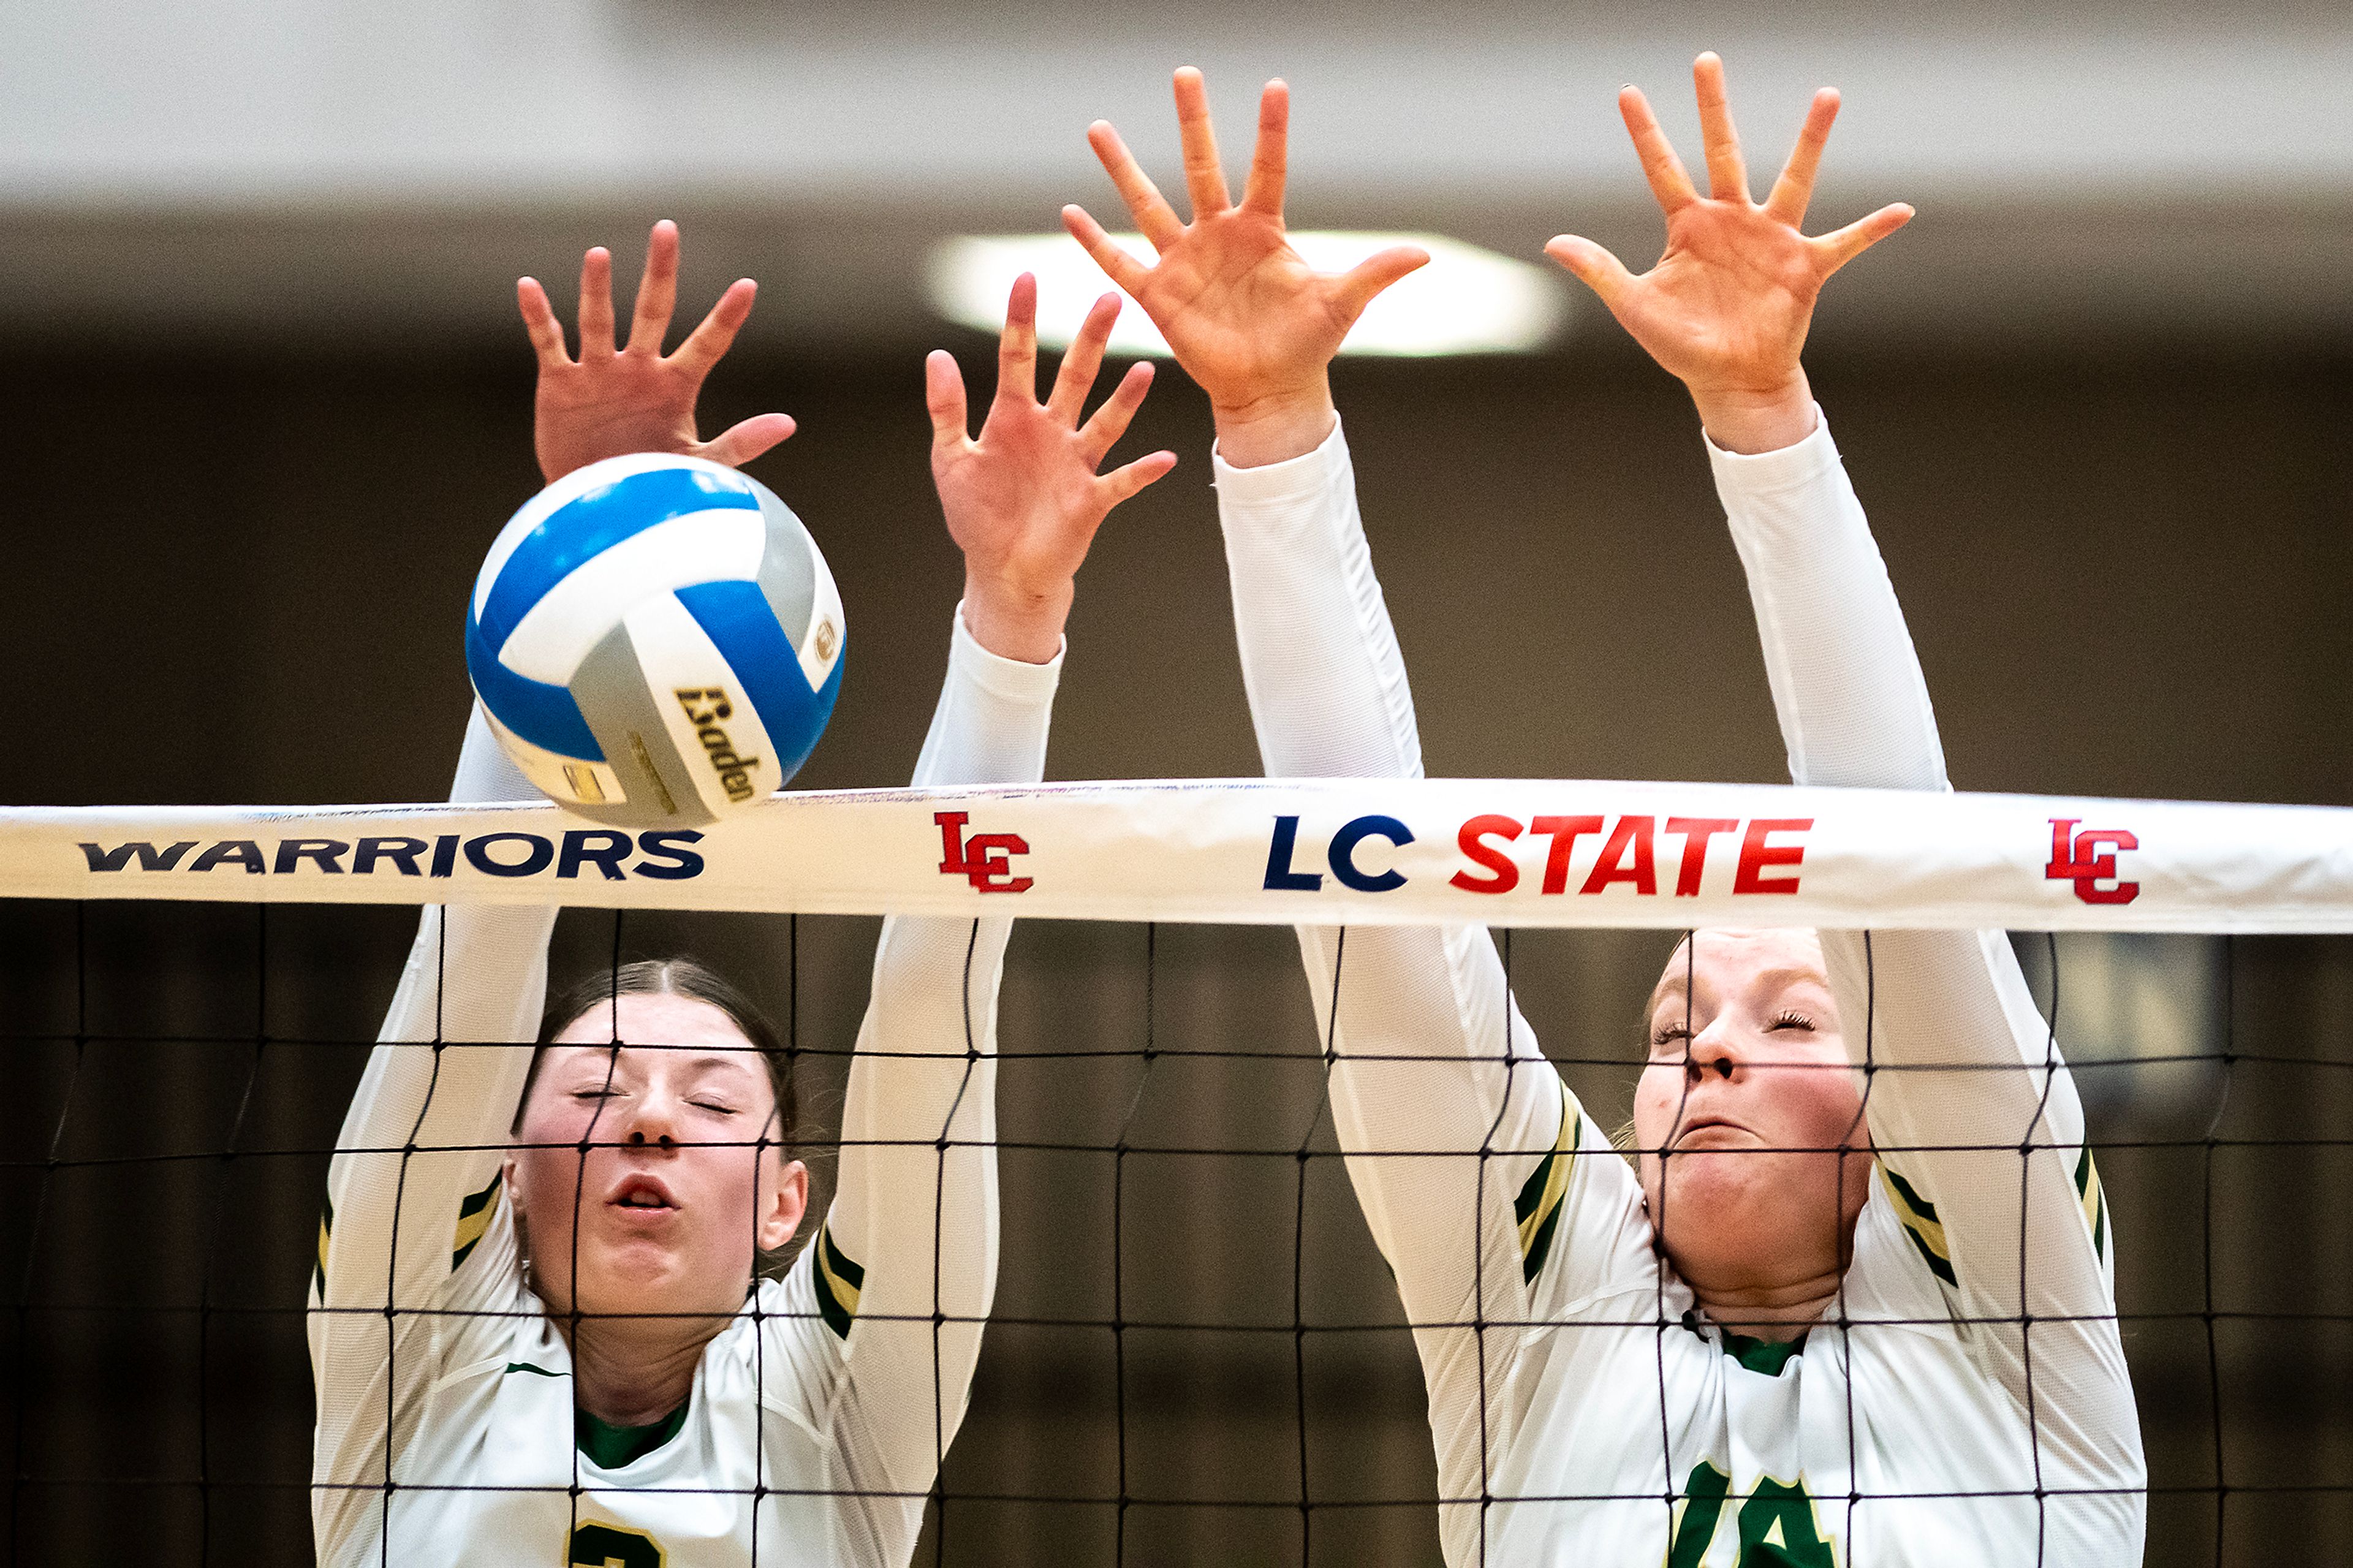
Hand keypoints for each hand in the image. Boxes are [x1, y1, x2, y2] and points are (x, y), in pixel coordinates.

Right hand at [518, 220, 795, 484]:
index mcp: (676, 385)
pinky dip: (538, 316)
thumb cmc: (651, 484)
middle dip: (660, 272)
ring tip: (598, 255)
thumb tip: (789, 422)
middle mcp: (639, 368)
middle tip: (666, 229)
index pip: (708, 344)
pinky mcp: (562, 383)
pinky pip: (549, 342)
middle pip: (652, 311)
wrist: (597, 508)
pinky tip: (528, 286)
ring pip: (599, 321)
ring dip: (596, 290)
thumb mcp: (696, 465)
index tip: (748, 285)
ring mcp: (600, 371)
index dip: (726, 318)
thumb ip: (740, 443)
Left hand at [927, 274, 1177, 662]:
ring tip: (1144, 368)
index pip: (1018, 358)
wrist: (1003, 570)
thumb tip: (937, 356)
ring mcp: (1075, 464)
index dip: (1021, 319)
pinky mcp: (1091, 499)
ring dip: (1125, 398)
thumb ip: (946, 409)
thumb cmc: (978, 516)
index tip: (1026, 278)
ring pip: (1105, 421)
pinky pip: (1121, 482)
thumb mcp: (951, 459)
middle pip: (1074, 376)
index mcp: (1013, 418)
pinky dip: (1142, 472)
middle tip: (1109, 299)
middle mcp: (1051, 432)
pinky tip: (1164, 459)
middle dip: (1090, 339)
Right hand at [1063, 69, 1426, 466]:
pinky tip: (1067, 213)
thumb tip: (1423, 254)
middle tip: (1185, 73)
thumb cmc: (1307, 345)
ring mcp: (1185, 261)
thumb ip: (1374, 274)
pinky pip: (1119, 264)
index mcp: (1262, 230)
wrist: (1271, 390)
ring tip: (1098, 128)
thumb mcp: (1340, 304)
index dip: (1271, 130)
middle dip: (1193, 121)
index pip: (1267, 168)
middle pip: (1201, 166)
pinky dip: (1094, 242)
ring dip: (1123, 168)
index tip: (1275, 86)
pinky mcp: (1159, 296)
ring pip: (1148, 204)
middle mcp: (1218, 235)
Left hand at [1544, 54, 1912, 453]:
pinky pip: (1844, 242)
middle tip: (1706, 57)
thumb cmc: (1682, 344)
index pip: (1661, 169)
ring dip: (1810, 140)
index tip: (1627, 91)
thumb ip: (1599, 270)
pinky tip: (1902, 211)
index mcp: (1689, 227)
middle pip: (1723, 151)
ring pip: (1793, 179)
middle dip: (1714, 106)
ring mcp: (1771, 239)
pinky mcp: (1805, 267)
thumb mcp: (1634, 306)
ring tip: (1827, 95)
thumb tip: (1553, 242)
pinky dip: (1872, 228)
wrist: (1728, 381)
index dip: (1644, 133)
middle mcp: (1732, 220)